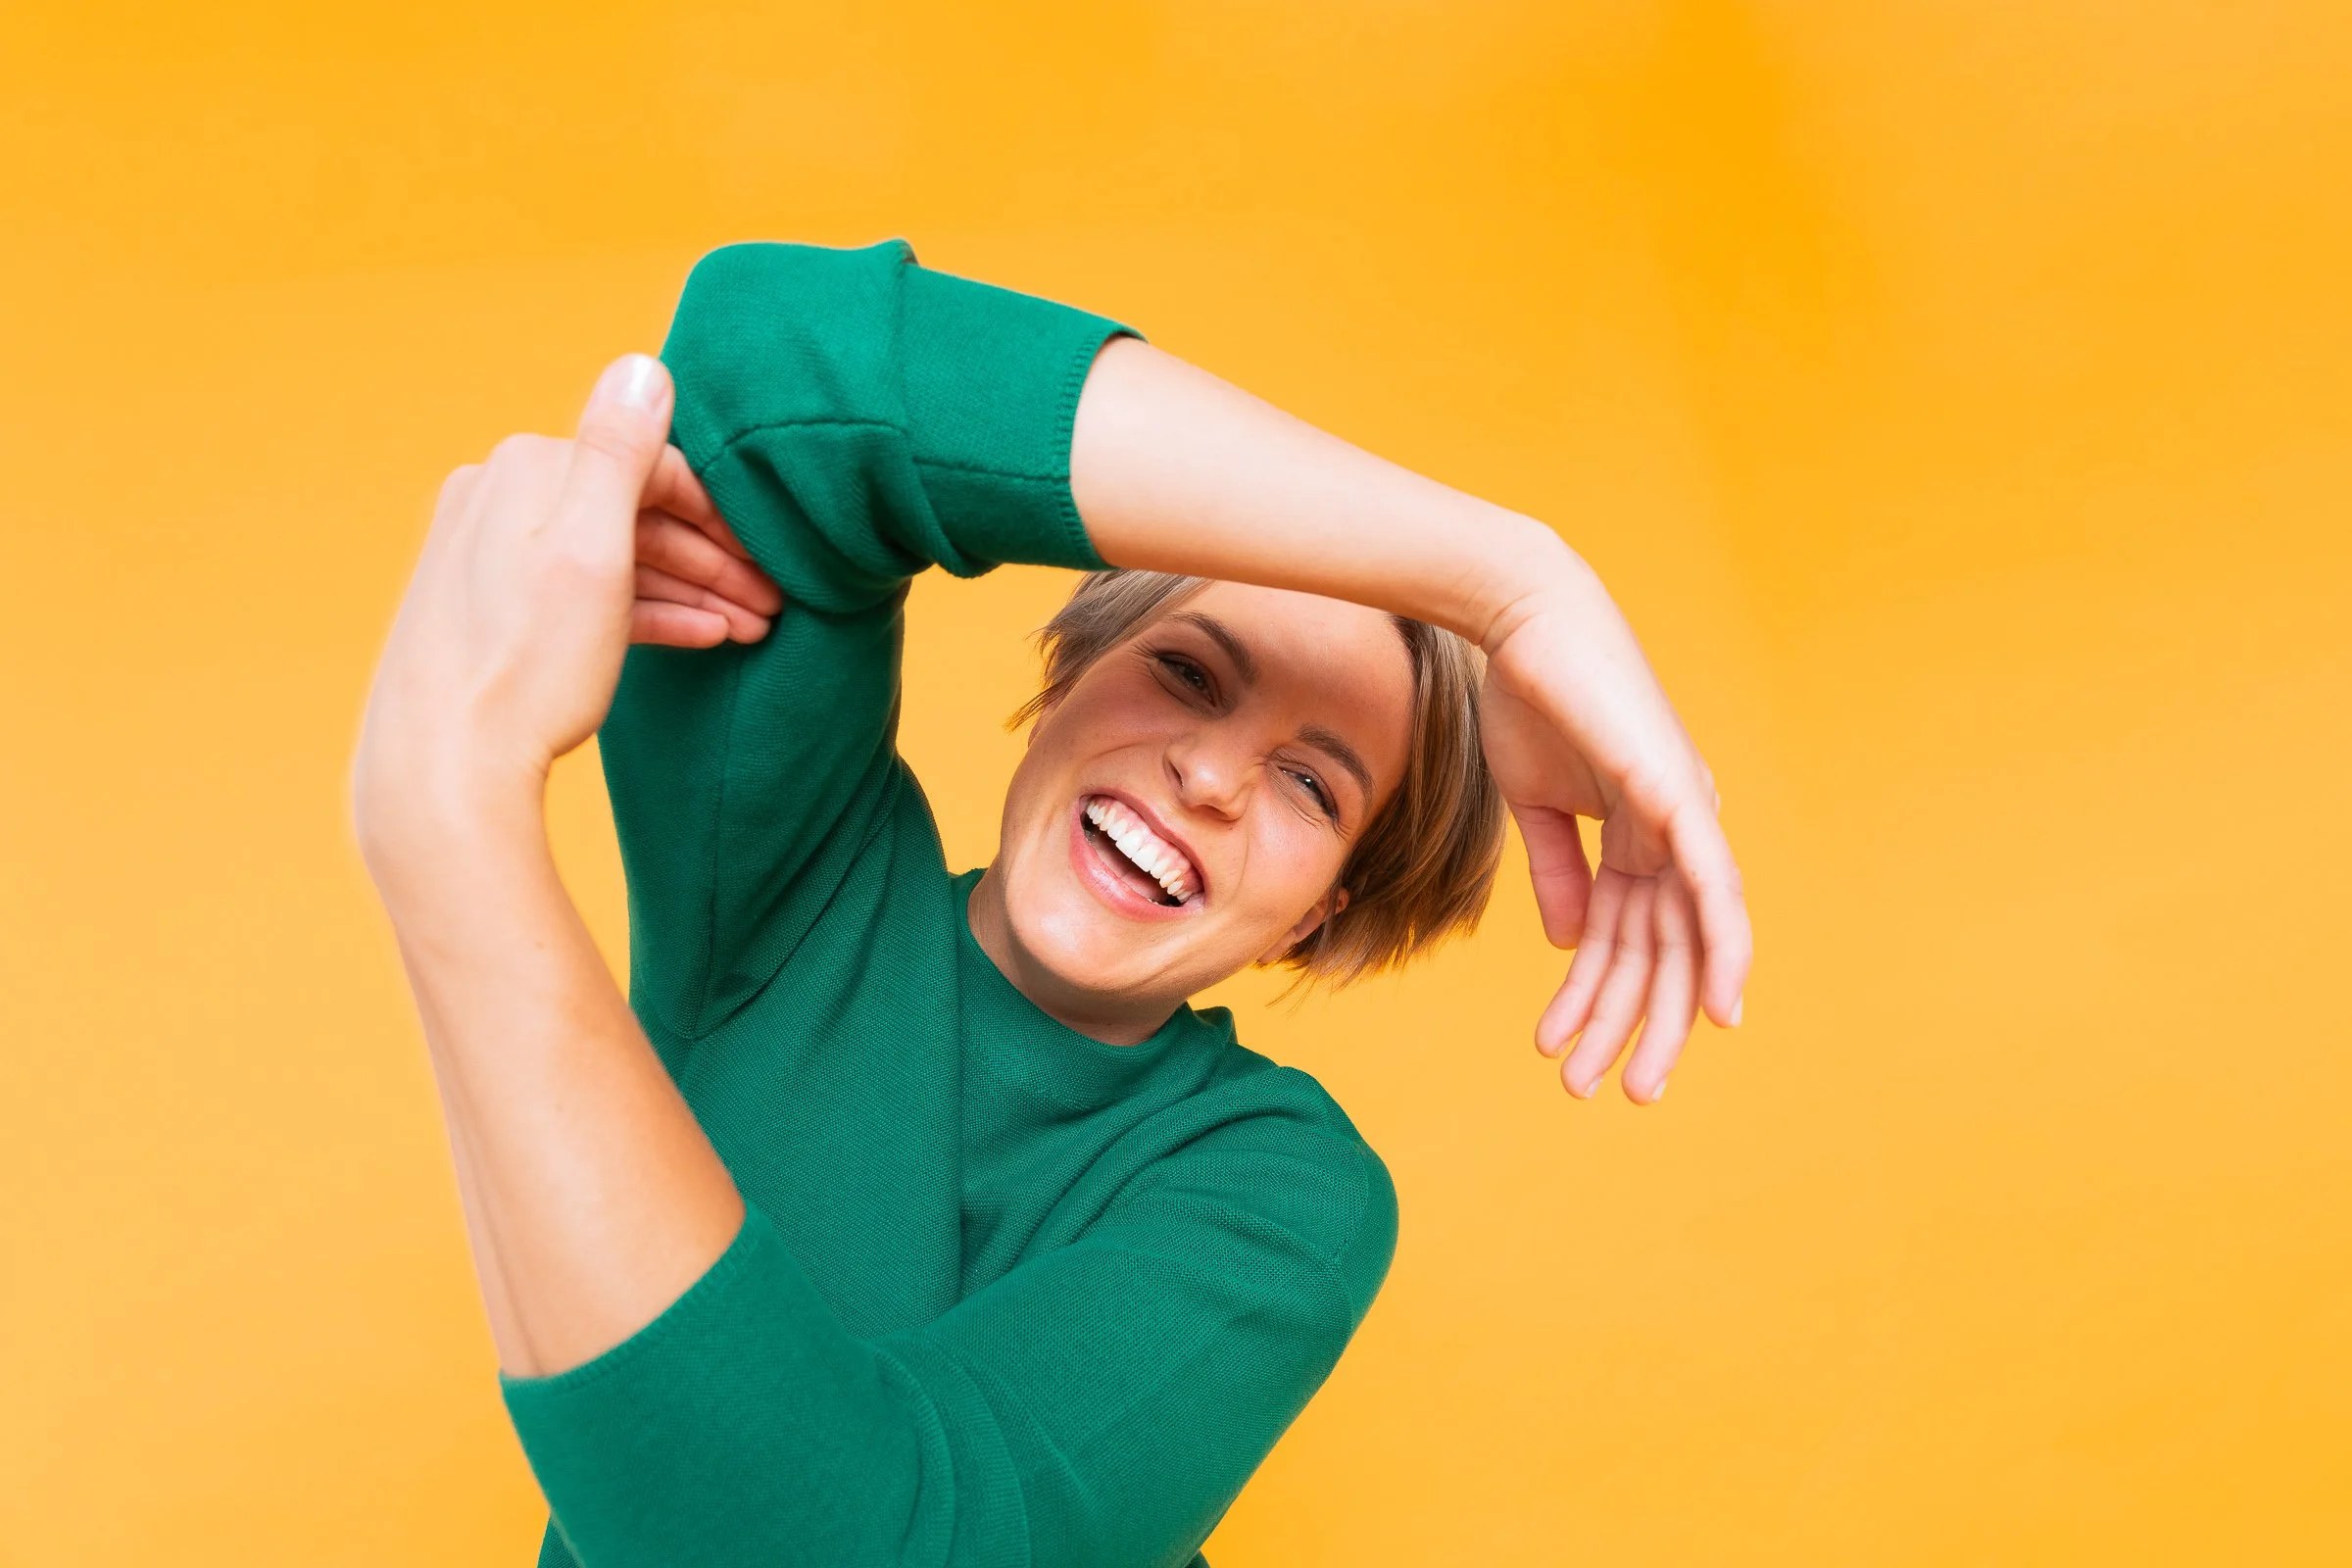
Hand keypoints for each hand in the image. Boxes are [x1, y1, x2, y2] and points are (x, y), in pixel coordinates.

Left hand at [354, 354, 778, 854]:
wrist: (445, 768)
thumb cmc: (527, 666)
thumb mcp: (592, 551)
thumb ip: (621, 451)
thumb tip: (644, 363)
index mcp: (524, 468)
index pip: (651, 467)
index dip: (720, 513)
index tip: (770, 559)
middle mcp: (498, 497)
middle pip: (633, 514)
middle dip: (711, 557)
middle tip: (773, 602)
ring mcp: (489, 555)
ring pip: (613, 558)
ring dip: (688, 588)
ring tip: (750, 628)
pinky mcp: (489, 609)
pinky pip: (584, 595)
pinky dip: (643, 611)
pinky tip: (696, 638)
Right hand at [1476, 570, 1750, 1103]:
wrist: (1519, 623)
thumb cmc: (1527, 698)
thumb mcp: (1535, 804)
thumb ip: (1557, 870)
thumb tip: (1571, 943)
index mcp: (1637, 833)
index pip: (1628, 935)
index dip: (1604, 997)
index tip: (1576, 1052)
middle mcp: (1672, 831)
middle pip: (1661, 951)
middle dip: (1635, 1026)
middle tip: (1615, 1093)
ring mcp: (1680, 815)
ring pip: (1682, 939)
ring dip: (1653, 1014)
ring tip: (1624, 1080)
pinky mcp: (1675, 796)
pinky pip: (1710, 887)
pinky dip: (1722, 948)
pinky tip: (1720, 1010)